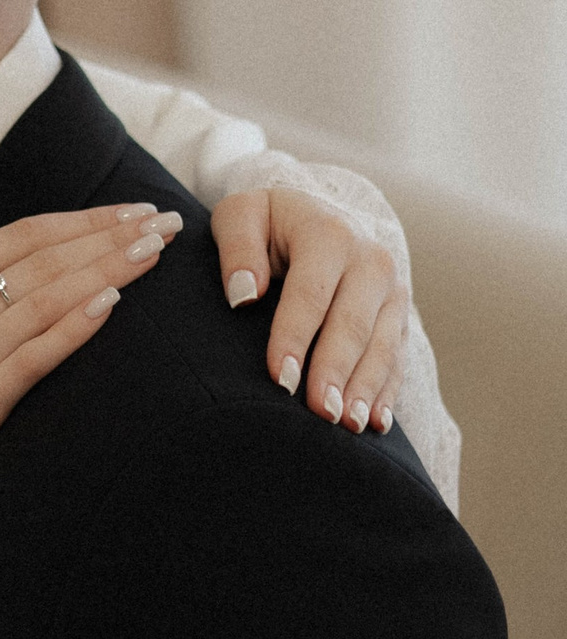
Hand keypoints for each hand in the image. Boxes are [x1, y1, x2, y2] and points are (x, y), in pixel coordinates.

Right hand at [0, 203, 178, 544]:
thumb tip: (14, 245)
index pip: (21, 236)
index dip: (81, 220)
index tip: (127, 211)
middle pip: (44, 261)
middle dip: (109, 237)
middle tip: (160, 221)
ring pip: (48, 301)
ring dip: (108, 271)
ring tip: (152, 253)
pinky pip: (36, 356)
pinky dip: (77, 326)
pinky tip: (114, 303)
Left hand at [209, 190, 406, 434]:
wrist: (321, 212)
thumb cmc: (269, 222)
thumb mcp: (243, 215)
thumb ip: (237, 247)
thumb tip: (243, 295)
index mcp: (328, 234)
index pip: (309, 294)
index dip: (293, 338)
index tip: (278, 378)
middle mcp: (370, 260)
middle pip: (352, 325)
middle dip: (336, 372)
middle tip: (319, 413)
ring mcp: (392, 290)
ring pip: (382, 346)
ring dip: (366, 389)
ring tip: (348, 426)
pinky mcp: (400, 315)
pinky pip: (397, 357)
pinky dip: (388, 392)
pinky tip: (377, 423)